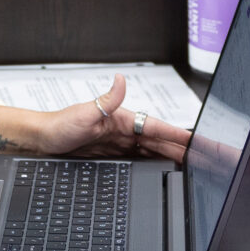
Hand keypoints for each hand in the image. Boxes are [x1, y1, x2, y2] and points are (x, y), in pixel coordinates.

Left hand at [41, 75, 193, 165]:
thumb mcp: (84, 113)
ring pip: (153, 152)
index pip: (158, 128)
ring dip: (173, 158)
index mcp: (123, 119)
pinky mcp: (112, 155)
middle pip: (161, 143)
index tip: (200, 143)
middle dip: (185, 150)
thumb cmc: (60, 125)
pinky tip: (165, 171)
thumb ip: (107, 100)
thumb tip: (120, 79)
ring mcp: (119, 144)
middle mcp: (124, 131)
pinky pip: (140, 160)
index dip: (180, 136)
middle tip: (207, 160)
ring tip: (195, 167)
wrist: (42, 141)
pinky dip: (155, 165)